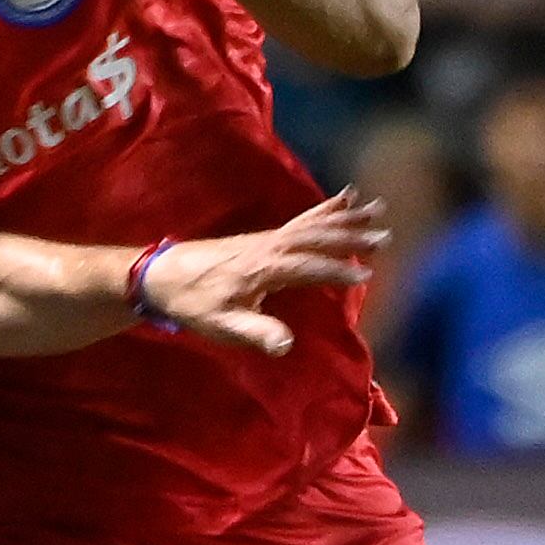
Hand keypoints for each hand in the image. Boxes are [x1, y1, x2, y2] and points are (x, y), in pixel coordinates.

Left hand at [138, 194, 386, 355]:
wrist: (160, 275)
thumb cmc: (191, 303)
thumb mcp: (221, 324)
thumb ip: (255, 331)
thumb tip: (286, 345)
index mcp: (263, 268)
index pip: (308, 267)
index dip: (336, 271)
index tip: (366, 276)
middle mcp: (269, 247)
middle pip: (316, 237)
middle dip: (350, 236)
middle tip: (384, 235)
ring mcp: (267, 239)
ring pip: (313, 223)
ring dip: (344, 217)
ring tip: (375, 207)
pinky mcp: (264, 238)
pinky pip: (302, 219)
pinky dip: (325, 209)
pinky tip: (343, 199)